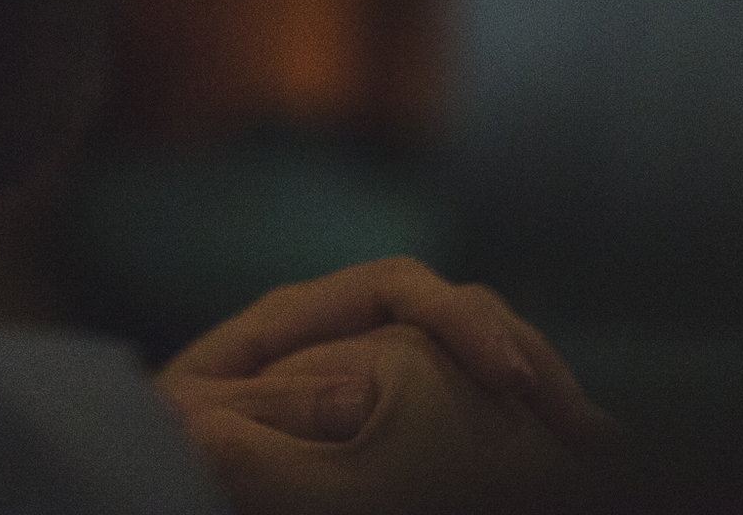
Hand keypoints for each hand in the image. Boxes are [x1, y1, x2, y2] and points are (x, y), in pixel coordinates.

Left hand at [156, 257, 606, 443]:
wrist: (149, 457)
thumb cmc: (159, 444)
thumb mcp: (200, 426)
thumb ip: (266, 407)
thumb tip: (363, 392)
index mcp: (296, 317)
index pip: (401, 286)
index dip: (462, 320)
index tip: (508, 377)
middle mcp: (344, 331)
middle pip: (455, 310)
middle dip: (524, 353)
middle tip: (579, 421)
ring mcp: (373, 371)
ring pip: (473, 354)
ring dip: (538, 388)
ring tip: (593, 441)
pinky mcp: (393, 413)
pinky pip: (464, 403)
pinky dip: (517, 424)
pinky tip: (563, 454)